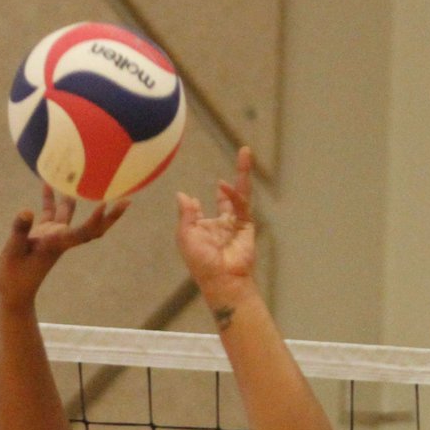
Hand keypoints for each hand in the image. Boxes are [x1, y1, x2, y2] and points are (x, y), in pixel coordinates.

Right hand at [0, 186, 128, 310]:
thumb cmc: (14, 277)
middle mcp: (60, 239)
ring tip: (89, 175)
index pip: (82, 233)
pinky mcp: (43, 234)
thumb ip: (20, 232)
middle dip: (109, 216)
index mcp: (57, 245)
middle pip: (91, 227)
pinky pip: (51, 212)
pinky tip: (47, 182)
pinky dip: (50, 198)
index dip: (95, 220)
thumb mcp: (13, 253)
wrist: (14, 292)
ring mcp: (53, 236)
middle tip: (127, 200)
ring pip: (71, 213)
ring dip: (79, 196)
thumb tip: (26, 211)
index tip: (105, 205)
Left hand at [175, 146, 255, 295]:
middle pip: (227, 197)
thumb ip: (186, 215)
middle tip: (239, 157)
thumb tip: (182, 194)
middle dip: (230, 181)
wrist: (222, 277)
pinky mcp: (247, 225)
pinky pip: (242, 204)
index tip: (193, 200)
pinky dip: (234, 193)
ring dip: (242, 173)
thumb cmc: (201, 262)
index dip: (196, 206)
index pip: (201, 213)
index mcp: (203, 230)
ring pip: (240, 194)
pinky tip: (224, 184)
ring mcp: (235, 224)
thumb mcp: (186, 236)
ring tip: (245, 152)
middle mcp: (221, 225)